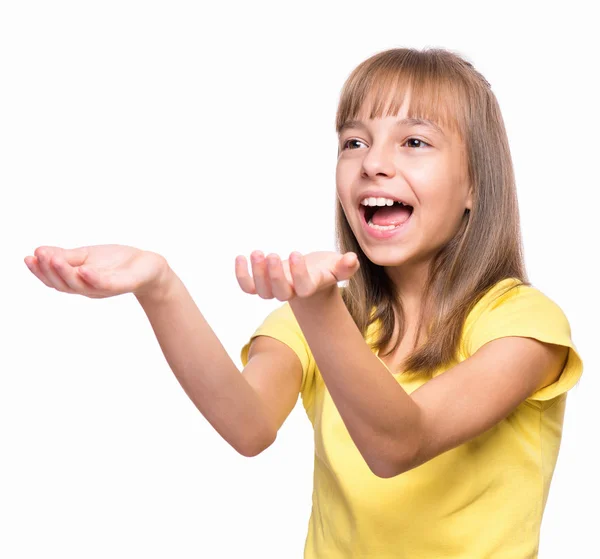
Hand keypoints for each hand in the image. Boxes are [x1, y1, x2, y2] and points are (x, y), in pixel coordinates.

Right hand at [24, 244, 171, 299]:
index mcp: (79, 281)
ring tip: (53, 259)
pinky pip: (105, 284)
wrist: (148, 266)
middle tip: (38, 256)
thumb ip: (66, 256)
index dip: (40, 271)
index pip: (55, 280)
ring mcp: (104, 288)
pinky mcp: (121, 285)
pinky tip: (84, 269)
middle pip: (63, 285)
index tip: (27, 258)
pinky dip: (93, 278)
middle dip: (49, 271)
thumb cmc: (117, 262)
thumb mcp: (87, 256)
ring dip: (65, 272)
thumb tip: (38, 252)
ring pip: (80, 285)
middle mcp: (88, 288)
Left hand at [235, 250, 359, 300]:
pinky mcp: (264, 285)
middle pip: (280, 293)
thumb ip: (346, 265)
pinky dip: (241, 275)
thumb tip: (352, 258)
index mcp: (310, 287)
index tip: (295, 253)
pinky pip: (248, 287)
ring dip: (257, 274)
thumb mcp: (338, 266)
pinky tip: (240, 257)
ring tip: (257, 253)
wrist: (312, 277)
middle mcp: (292, 292)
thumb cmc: (326, 269)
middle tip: (272, 255)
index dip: (298, 274)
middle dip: (274, 275)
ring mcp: (276, 290)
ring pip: (263, 291)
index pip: (303, 287)